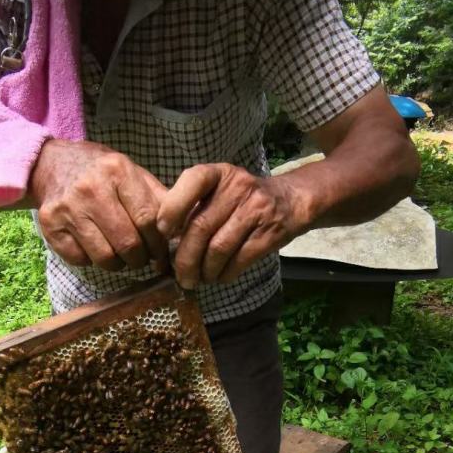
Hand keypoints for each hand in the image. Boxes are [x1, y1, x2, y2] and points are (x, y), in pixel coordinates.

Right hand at [29, 139, 169, 271]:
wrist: (51, 164)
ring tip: (119, 254)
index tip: (161, 254)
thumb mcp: (132, 173)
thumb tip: (183, 231)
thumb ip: (158, 199)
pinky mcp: (51, 227)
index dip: (159, 244)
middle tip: (140, 257)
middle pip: (128, 243)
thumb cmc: (101, 173)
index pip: (148, 219)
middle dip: (140, 258)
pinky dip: (91, 261)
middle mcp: (91, 188)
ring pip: (106, 258)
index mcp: (117, 171)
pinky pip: (81, 260)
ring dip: (118, 264)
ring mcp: (68, 209)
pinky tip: (94, 246)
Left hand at [157, 163, 310, 288]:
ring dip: (204, 270)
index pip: (193, 180)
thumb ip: (193, 207)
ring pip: (219, 248)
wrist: (290, 201)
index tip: (162, 232)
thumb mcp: (218, 190)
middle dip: (185, 258)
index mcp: (219, 173)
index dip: (173, 207)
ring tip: (199, 279)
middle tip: (180, 276)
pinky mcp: (270, 232)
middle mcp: (238, 186)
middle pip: (201, 227)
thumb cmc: (241, 200)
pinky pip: (239, 260)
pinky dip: (224, 274)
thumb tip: (163, 245)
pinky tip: (219, 277)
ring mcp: (256, 209)